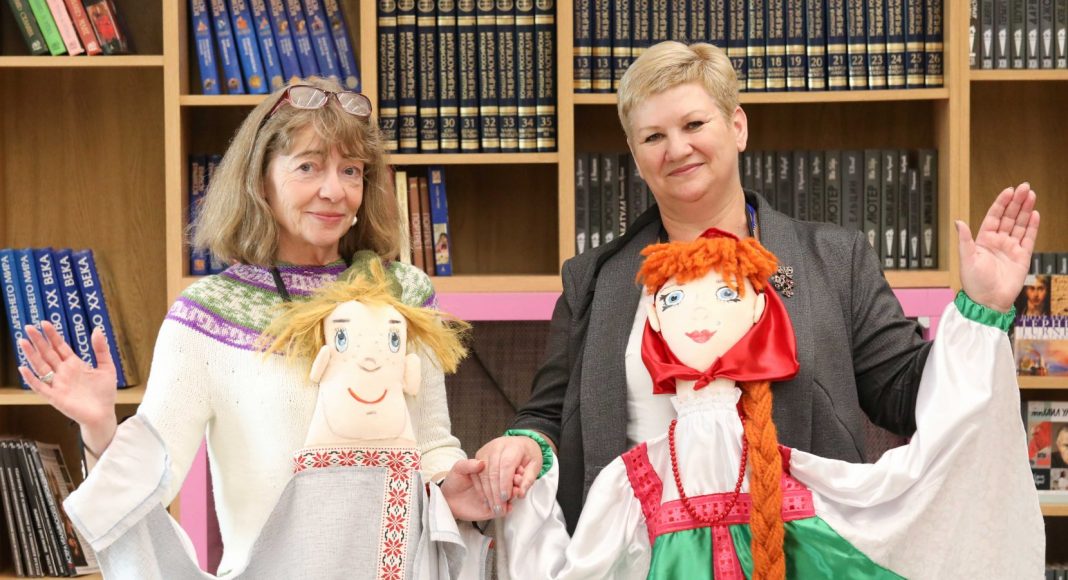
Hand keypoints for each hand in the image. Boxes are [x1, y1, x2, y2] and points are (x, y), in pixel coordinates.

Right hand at [17, 322, 117, 447]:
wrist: (103, 414)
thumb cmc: (104, 393)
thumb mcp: (107, 367)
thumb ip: (101, 349)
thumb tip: (97, 329)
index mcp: (74, 365)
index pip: (60, 347)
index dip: (52, 336)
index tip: (44, 323)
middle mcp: (63, 373)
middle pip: (48, 354)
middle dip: (38, 341)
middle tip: (29, 327)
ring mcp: (57, 384)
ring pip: (41, 367)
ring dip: (31, 355)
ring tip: (23, 342)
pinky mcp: (55, 397)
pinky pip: (40, 386)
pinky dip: (31, 378)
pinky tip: (24, 368)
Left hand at [438, 459, 523, 520]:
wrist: (448, 499)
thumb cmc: (454, 481)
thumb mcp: (458, 469)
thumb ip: (467, 465)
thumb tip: (481, 463)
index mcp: (489, 470)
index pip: (503, 468)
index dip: (510, 469)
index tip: (516, 468)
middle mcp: (495, 483)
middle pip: (510, 482)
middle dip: (515, 481)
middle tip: (518, 480)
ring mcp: (495, 496)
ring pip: (509, 495)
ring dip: (514, 493)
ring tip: (516, 492)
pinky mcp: (494, 509)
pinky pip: (504, 509)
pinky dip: (508, 508)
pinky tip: (509, 507)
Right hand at [474, 435, 542, 515]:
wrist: (521, 443)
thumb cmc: (528, 455)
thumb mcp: (535, 466)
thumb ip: (529, 479)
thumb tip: (520, 494)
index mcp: (513, 446)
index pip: (507, 466)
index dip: (505, 483)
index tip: (505, 498)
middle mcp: (497, 446)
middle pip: (493, 471)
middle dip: (495, 492)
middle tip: (499, 508)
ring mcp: (486, 450)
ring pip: (483, 474)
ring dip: (487, 493)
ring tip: (493, 507)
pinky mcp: (479, 456)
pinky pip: (477, 474)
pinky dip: (481, 488)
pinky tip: (486, 500)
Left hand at [957, 183, 1039, 312]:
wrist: (988, 302)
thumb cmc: (974, 283)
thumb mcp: (966, 259)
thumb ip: (965, 239)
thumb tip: (958, 221)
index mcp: (983, 240)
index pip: (994, 216)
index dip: (1001, 203)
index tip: (1009, 190)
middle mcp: (998, 242)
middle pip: (1009, 217)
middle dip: (1017, 202)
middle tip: (1025, 187)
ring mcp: (1011, 248)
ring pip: (1020, 224)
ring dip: (1026, 210)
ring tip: (1032, 195)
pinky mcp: (1022, 257)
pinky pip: (1029, 238)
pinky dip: (1032, 226)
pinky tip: (1035, 214)